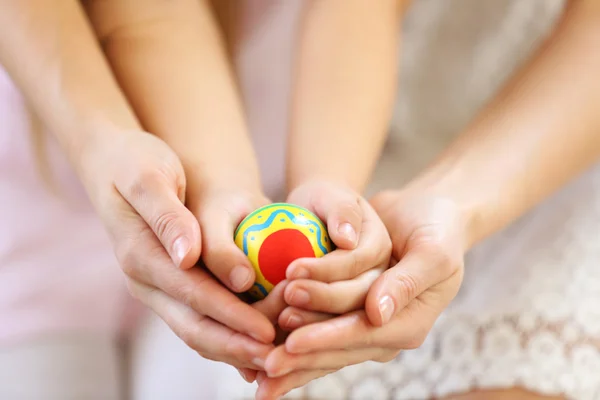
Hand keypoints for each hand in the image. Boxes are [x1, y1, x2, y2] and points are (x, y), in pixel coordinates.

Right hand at [80, 129, 276, 370]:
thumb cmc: (134, 161)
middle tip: (278, 358)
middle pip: (193, 325)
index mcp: (139, 255)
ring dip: (233, 347)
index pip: (193, 294)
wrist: (114, 161)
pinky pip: (196, 319)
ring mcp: (154, 286)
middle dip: (236, 345)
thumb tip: (187, 258)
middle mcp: (144, 280)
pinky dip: (225, 335)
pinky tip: (253, 345)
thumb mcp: (148, 177)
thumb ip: (167, 217)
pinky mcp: (167, 285)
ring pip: (195, 330)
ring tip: (273, 357)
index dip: (231, 316)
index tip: (266, 331)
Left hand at [253, 190, 466, 398]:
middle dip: (302, 357)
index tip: (292, 343)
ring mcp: (365, 322)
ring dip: (293, 353)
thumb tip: (378, 315)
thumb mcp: (434, 251)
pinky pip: (320, 327)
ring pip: (325, 345)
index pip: (362, 335)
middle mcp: (386, 330)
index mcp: (409, 323)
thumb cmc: (437, 228)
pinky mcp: (350, 310)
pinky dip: (295, 338)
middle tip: (264, 364)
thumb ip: (408, 282)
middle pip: (338, 349)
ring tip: (258, 361)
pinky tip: (266, 349)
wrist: (426, 213)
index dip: (327, 340)